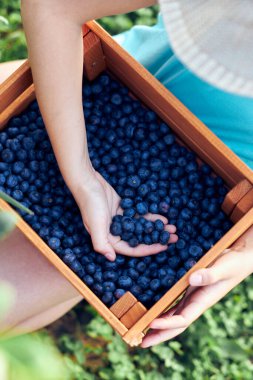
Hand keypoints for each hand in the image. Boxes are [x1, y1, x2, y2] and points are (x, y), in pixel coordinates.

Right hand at [73, 170, 176, 260]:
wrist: (87, 182)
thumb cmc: (90, 204)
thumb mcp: (96, 224)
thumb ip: (101, 243)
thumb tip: (111, 259)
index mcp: (108, 240)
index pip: (132, 249)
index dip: (149, 249)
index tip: (165, 246)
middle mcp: (114, 233)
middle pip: (139, 239)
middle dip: (157, 239)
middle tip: (174, 237)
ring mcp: (119, 221)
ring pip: (141, 227)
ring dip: (156, 228)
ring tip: (172, 228)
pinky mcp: (122, 210)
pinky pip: (139, 216)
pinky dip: (150, 217)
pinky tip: (162, 217)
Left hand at [142, 226, 252, 346]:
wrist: (238, 259)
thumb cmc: (233, 264)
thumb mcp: (223, 267)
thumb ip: (209, 274)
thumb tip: (192, 279)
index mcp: (204, 301)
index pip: (183, 318)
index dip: (167, 323)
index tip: (151, 324)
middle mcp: (197, 303)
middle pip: (176, 324)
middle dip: (160, 334)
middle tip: (141, 343)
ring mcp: (193, 298)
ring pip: (174, 316)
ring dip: (159, 326)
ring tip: (141, 332)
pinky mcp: (190, 291)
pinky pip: (175, 304)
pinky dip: (163, 311)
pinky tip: (152, 314)